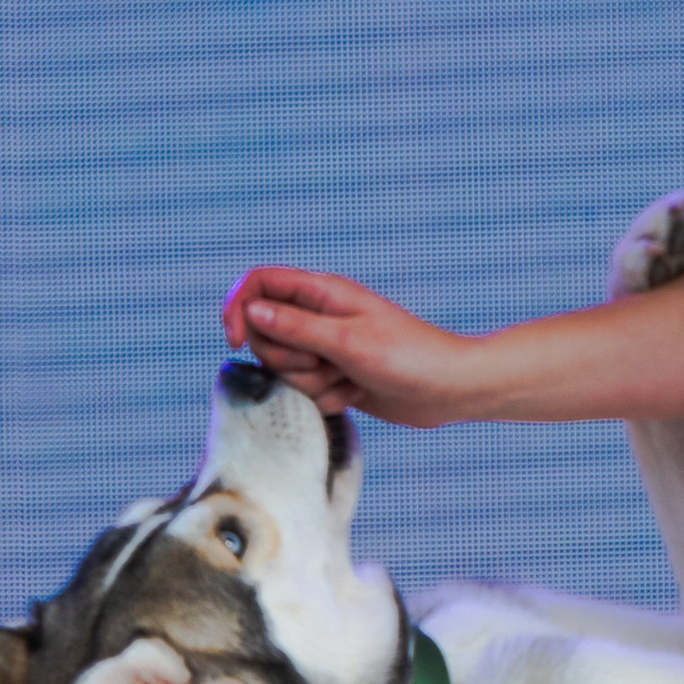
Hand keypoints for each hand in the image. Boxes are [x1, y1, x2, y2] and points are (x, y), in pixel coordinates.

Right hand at [221, 265, 480, 425]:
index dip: (238, 308)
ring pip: (284, 369)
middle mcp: (319, 317)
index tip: (234, 340)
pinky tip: (357, 394)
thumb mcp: (348, 342)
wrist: (450, 390)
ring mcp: (326, 348)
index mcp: (322, 292)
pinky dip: (327, 399)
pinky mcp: (334, 377)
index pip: (258, 284)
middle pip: (264, 334)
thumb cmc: (409, 358)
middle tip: (326, 362)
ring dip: (311, 383)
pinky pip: (305, 392)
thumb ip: (296, 328)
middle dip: (286, 358)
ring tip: (349, 378)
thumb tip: (252, 310)